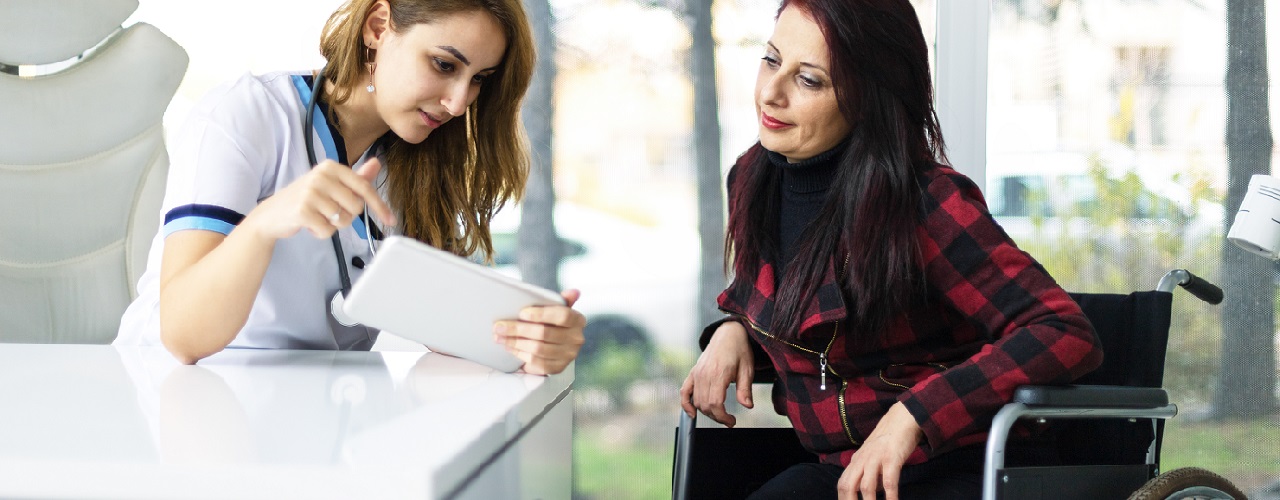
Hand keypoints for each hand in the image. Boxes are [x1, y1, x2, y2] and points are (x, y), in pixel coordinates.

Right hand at [242, 158, 394, 241]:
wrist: (271, 214)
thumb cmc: (305, 199)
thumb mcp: (331, 184)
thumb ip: (356, 177)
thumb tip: (377, 163)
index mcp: (330, 167)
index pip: (364, 187)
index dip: (379, 205)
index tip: (391, 219)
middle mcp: (320, 176)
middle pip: (356, 207)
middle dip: (347, 216)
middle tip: (329, 212)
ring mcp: (310, 192)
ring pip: (343, 220)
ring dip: (333, 225)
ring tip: (318, 217)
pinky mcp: (303, 210)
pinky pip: (328, 230)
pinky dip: (321, 233)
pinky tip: (309, 224)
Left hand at [493, 289, 585, 374]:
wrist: (559, 344)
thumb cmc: (554, 323)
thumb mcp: (558, 309)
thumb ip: (562, 300)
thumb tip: (573, 292)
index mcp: (578, 320)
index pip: (562, 316)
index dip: (541, 314)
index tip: (522, 313)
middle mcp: (576, 339)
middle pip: (544, 333)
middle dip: (518, 329)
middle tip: (499, 326)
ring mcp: (568, 355)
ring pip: (538, 349)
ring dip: (515, 342)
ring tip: (500, 337)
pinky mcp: (557, 368)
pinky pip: (536, 363)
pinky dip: (521, 354)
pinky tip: (510, 348)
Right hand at [679, 320, 753, 426]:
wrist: (728, 334)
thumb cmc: (740, 350)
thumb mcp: (747, 370)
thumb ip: (745, 389)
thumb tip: (747, 406)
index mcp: (718, 373)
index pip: (715, 403)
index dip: (722, 417)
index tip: (732, 422)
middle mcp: (704, 374)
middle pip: (705, 405)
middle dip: (716, 417)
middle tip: (728, 420)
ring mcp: (696, 373)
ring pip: (696, 401)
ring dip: (706, 412)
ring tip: (719, 413)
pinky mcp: (693, 373)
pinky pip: (684, 391)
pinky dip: (686, 404)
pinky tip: (692, 413)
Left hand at [838, 402, 922, 499]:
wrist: (902, 418)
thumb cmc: (888, 440)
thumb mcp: (872, 457)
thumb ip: (869, 475)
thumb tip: (869, 494)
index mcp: (856, 461)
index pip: (842, 484)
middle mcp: (862, 460)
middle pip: (848, 486)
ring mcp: (875, 458)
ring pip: (866, 486)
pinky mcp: (891, 457)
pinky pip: (889, 481)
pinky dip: (890, 496)